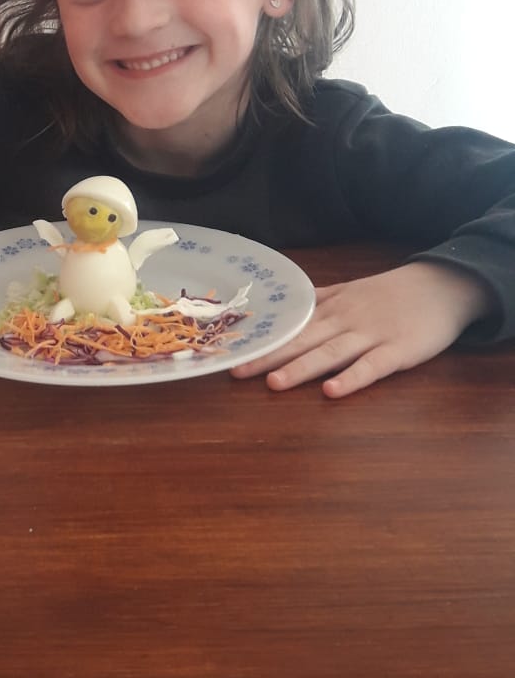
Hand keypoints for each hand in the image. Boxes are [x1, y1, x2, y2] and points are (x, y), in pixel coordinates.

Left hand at [230, 262, 494, 397]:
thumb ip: (318, 300)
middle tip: (238, 372)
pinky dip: (352, 379)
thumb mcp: (351, 290)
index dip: (263, 340)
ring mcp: (372, 335)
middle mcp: (346, 320)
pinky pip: (372, 367)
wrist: (444, 284)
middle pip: (303, 340)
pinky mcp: (399, 351)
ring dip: (302, 368)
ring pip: (331, 353)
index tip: (233, 351)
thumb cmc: (392, 292)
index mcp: (332, 308)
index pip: (291, 326)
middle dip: (270, 357)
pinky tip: (331, 392)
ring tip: (274, 384)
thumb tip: (283, 305)